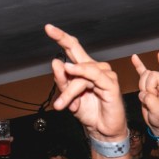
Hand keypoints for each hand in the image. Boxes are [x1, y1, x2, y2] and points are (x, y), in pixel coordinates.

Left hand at [46, 24, 125, 140]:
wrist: (102, 130)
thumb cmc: (88, 113)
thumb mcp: (69, 99)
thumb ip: (62, 82)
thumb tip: (56, 62)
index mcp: (84, 69)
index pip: (72, 49)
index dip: (61, 37)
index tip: (48, 28)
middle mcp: (94, 68)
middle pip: (77, 49)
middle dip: (62, 38)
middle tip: (49, 29)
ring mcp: (104, 74)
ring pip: (79, 72)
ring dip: (68, 90)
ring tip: (61, 105)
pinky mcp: (110, 83)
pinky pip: (92, 74)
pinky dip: (80, 72)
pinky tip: (70, 70)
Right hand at [134, 51, 158, 135]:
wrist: (158, 124)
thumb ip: (151, 100)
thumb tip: (143, 93)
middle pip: (151, 76)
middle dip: (148, 88)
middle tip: (152, 100)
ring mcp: (154, 83)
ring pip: (144, 77)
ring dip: (143, 89)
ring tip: (148, 99)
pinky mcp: (146, 85)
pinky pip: (141, 73)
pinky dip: (138, 65)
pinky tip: (134, 57)